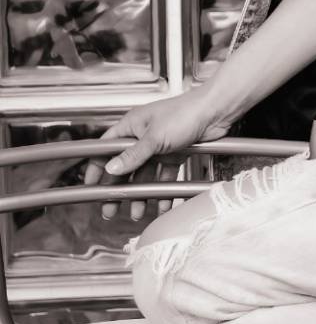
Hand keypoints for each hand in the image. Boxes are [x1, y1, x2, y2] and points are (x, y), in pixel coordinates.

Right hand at [82, 93, 233, 223]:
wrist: (216, 111)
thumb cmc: (185, 112)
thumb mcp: (154, 137)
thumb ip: (133, 155)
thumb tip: (112, 169)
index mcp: (132, 126)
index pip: (107, 148)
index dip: (97, 167)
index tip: (91, 185)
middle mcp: (144, 136)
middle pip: (125, 166)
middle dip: (118, 188)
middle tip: (110, 208)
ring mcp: (160, 146)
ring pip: (145, 174)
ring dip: (140, 194)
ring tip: (136, 212)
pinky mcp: (175, 154)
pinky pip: (164, 176)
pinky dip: (162, 191)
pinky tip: (160, 205)